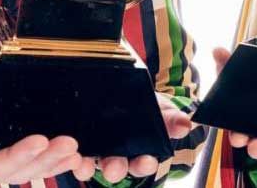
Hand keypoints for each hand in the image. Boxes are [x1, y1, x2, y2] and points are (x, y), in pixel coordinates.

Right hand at [0, 90, 91, 183]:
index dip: (15, 156)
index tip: (39, 140)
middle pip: (16, 171)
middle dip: (44, 159)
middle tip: (70, 143)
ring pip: (26, 168)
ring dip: (53, 161)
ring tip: (77, 151)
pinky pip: (28, 158)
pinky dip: (49, 158)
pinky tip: (72, 154)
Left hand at [74, 92, 193, 181]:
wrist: (123, 86)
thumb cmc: (145, 102)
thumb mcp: (160, 107)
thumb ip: (171, 117)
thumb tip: (187, 124)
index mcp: (140, 150)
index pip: (143, 162)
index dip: (144, 164)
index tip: (146, 160)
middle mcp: (117, 154)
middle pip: (116, 167)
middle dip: (115, 169)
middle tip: (112, 169)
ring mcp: (96, 148)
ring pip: (91, 163)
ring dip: (87, 167)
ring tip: (83, 165)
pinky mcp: (78, 140)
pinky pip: (72, 151)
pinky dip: (69, 154)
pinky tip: (69, 152)